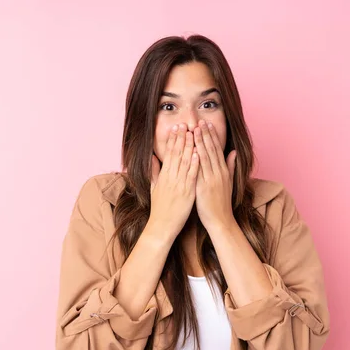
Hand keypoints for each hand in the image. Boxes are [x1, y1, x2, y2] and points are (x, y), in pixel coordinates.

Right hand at [148, 123, 198, 240]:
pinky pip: (191, 176)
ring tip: (192, 133)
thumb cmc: (159, 208)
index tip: (176, 128)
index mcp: (163, 176)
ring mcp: (178, 185)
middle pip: (176, 154)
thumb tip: (153, 157)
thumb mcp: (153, 187)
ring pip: (184, 162)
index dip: (173, 140)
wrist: (162, 225)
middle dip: (181, 138)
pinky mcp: (186, 193)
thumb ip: (153, 171)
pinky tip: (197, 154)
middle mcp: (170, 178)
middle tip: (184, 124)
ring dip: (189, 147)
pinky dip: (194, 164)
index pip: (168, 153)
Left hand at [192, 119, 236, 231]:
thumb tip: (233, 152)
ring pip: (205, 157)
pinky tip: (192, 150)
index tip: (207, 124)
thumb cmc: (222, 203)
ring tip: (194, 130)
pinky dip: (196, 160)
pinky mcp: (204, 188)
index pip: (217, 149)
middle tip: (200, 121)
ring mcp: (211, 180)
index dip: (212, 136)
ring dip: (200, 143)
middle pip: (211, 150)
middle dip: (205, 135)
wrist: (221, 220)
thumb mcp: (229, 183)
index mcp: (224, 171)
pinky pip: (199, 171)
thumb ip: (231, 166)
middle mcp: (218, 173)